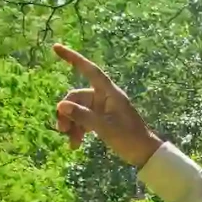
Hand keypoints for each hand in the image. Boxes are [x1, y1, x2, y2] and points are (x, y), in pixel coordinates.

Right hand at [52, 44, 163, 167]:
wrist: (145, 154)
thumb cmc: (129, 138)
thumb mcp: (105, 128)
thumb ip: (83, 116)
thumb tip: (61, 106)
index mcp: (109, 93)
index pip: (89, 70)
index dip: (73, 58)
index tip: (56, 47)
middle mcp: (104, 97)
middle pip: (77, 97)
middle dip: (67, 112)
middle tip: (62, 130)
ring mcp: (102, 108)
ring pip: (78, 110)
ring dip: (72, 125)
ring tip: (71, 142)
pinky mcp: (101, 120)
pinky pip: (83, 120)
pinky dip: (78, 130)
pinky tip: (75, 144)